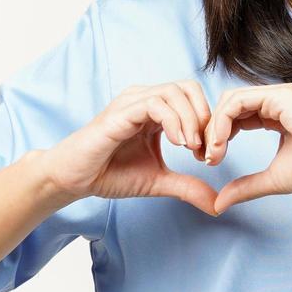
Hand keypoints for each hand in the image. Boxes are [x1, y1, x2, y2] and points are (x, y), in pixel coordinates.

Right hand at [45, 80, 218, 215]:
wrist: (75, 180)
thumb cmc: (110, 174)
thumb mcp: (158, 181)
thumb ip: (188, 187)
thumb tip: (217, 204)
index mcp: (155, 110)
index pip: (193, 98)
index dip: (208, 123)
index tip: (208, 154)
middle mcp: (144, 99)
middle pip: (188, 87)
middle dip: (204, 116)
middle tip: (205, 147)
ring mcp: (132, 102)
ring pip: (174, 92)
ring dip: (191, 119)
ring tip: (192, 148)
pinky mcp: (121, 112)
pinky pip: (155, 104)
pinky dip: (174, 121)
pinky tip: (179, 143)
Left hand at [204, 82, 291, 215]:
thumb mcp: (272, 179)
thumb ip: (246, 187)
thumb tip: (220, 202)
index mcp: (277, 113)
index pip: (236, 116)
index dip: (219, 136)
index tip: (211, 161)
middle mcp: (276, 101)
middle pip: (229, 105)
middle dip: (212, 130)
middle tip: (206, 157)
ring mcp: (279, 95)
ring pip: (231, 100)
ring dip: (215, 126)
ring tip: (213, 152)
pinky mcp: (280, 96)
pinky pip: (239, 101)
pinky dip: (224, 120)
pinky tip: (220, 142)